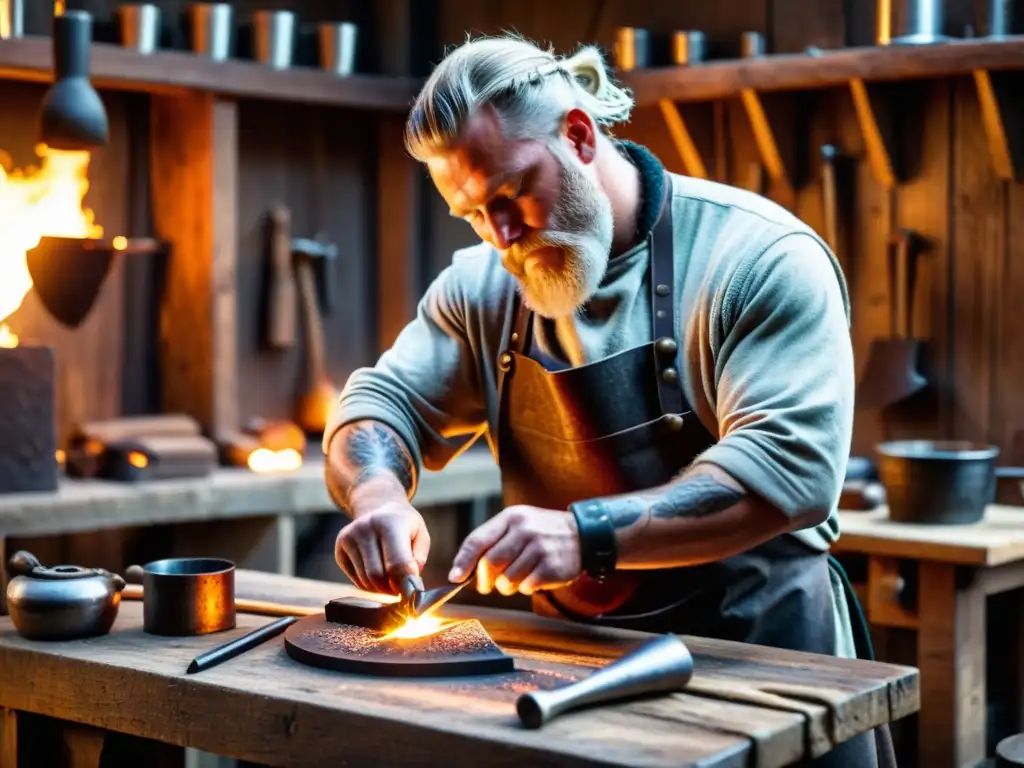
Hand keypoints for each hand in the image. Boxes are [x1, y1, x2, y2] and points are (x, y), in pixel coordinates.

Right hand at [335, 500, 430, 594]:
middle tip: (401, 589)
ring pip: (365, 581)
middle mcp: (365, 528)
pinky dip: (369, 585)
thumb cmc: (404, 525)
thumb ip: (418, 559)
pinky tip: (377, 572)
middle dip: (392, 589)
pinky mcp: (339, 549)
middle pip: (377, 576)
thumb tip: (409, 585)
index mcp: (389, 522)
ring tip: (391, 580)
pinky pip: (356, 581)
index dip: (406, 584)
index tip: (413, 595)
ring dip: (381, 589)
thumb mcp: (420, 535)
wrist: (378, 507)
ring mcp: (349, 538)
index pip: (397, 563)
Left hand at [448, 505, 580, 595]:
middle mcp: (525, 530)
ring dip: (506, 586)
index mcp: (512, 517)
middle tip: (486, 586)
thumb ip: (493, 540)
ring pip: (507, 579)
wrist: (583, 534)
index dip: (463, 561)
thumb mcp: (519, 524)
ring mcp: (540, 548)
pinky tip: (533, 578)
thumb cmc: (542, 532)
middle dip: (484, 580)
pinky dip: (525, 588)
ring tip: (515, 579)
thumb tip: (464, 568)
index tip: (454, 577)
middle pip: (490, 563)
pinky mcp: (552, 567)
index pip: (478, 540)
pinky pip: (526, 587)